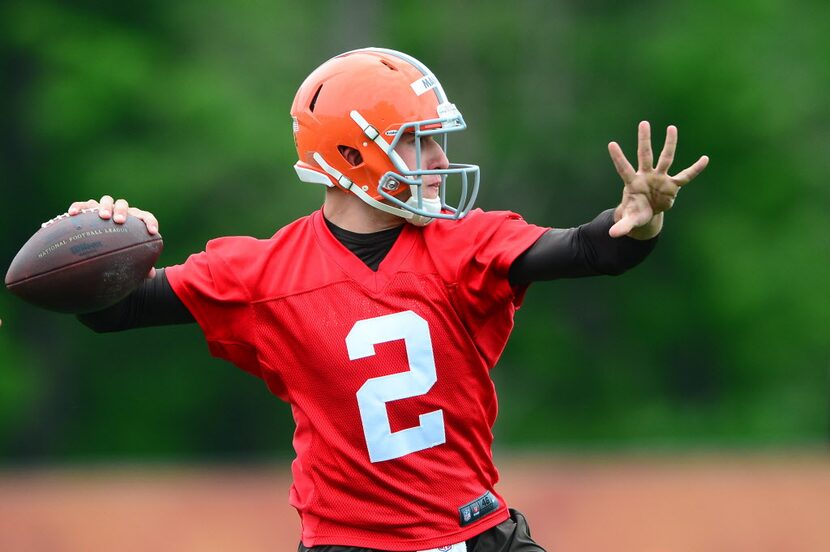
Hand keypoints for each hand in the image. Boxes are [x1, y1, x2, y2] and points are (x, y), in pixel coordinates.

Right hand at [67, 195, 159, 277]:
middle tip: (119, 221)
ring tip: (102, 216)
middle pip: (123, 205)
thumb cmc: (121, 251)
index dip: (150, 222)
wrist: (104, 243)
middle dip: (122, 211)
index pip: (146, 217)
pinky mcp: (89, 210)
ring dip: (105, 206)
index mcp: (134, 221)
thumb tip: (150, 275)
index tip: (151, 232)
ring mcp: (104, 209)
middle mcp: (120, 212)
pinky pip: (83, 205)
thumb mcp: (130, 257)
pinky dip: (79, 207)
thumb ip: (141, 264)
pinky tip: (73, 213)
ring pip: (106, 201)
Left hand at [607, 121, 708, 237]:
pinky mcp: (672, 185)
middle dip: (644, 140)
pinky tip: (705, 159)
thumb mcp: (629, 220)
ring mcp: (660, 178)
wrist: (646, 212)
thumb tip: (613, 235)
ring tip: (671, 128)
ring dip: (669, 144)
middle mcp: (646, 176)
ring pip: (665, 158)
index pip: (624, 168)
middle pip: (645, 155)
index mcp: (632, 183)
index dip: (618, 157)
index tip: (611, 144)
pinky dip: (695, 169)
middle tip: (643, 123)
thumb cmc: (635, 212)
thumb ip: (622, 225)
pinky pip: (686, 176)